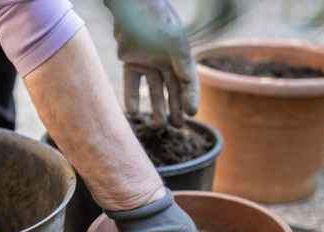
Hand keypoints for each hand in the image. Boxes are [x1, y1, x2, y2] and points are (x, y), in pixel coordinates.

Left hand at [105, 0, 198, 127]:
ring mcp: (148, 61)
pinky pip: (132, 83)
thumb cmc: (155, 17)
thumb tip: (188, 83)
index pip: (188, 81)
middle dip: (176, 109)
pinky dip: (132, 97)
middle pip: (173, 89)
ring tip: (158, 125)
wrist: (132, 5)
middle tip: (178, 128)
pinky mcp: (131, 60)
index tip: (192, 114)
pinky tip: (134, 112)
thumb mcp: (172, 38)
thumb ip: (180, 60)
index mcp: (179, 54)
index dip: (191, 98)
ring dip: (156, 107)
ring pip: (154, 89)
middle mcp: (165, 59)